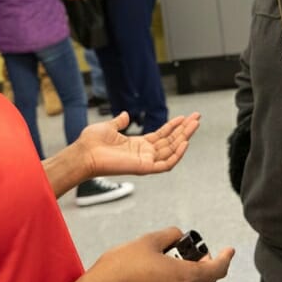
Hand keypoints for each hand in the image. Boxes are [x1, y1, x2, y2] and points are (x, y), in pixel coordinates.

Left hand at [77, 112, 199, 177]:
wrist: (84, 153)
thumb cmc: (92, 142)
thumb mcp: (108, 127)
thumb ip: (119, 122)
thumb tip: (125, 114)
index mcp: (137, 144)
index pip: (162, 135)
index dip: (174, 126)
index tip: (185, 117)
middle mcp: (144, 153)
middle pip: (170, 141)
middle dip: (184, 129)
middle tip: (197, 117)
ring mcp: (145, 161)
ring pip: (171, 150)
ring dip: (184, 137)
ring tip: (195, 124)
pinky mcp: (144, 168)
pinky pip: (166, 163)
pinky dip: (177, 154)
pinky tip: (185, 142)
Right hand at [86, 227, 234, 281]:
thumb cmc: (120, 270)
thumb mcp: (147, 241)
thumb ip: (169, 235)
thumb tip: (177, 235)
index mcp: (185, 277)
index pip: (217, 269)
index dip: (226, 258)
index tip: (228, 251)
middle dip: (208, 270)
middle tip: (197, 257)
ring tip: (179, 269)